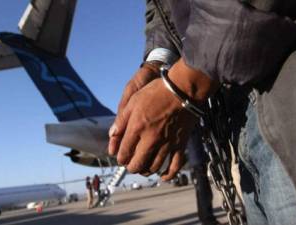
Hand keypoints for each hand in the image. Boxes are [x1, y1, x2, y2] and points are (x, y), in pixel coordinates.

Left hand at [109, 59, 217, 179]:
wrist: (183, 89)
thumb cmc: (157, 91)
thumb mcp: (133, 101)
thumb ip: (121, 120)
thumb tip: (112, 135)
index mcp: (137, 128)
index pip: (124, 153)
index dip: (120, 159)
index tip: (121, 158)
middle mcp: (151, 139)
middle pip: (137, 164)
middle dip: (131, 167)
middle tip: (130, 164)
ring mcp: (167, 143)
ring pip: (154, 167)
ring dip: (146, 170)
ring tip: (143, 168)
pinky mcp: (180, 144)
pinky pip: (175, 165)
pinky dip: (168, 174)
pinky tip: (162, 176)